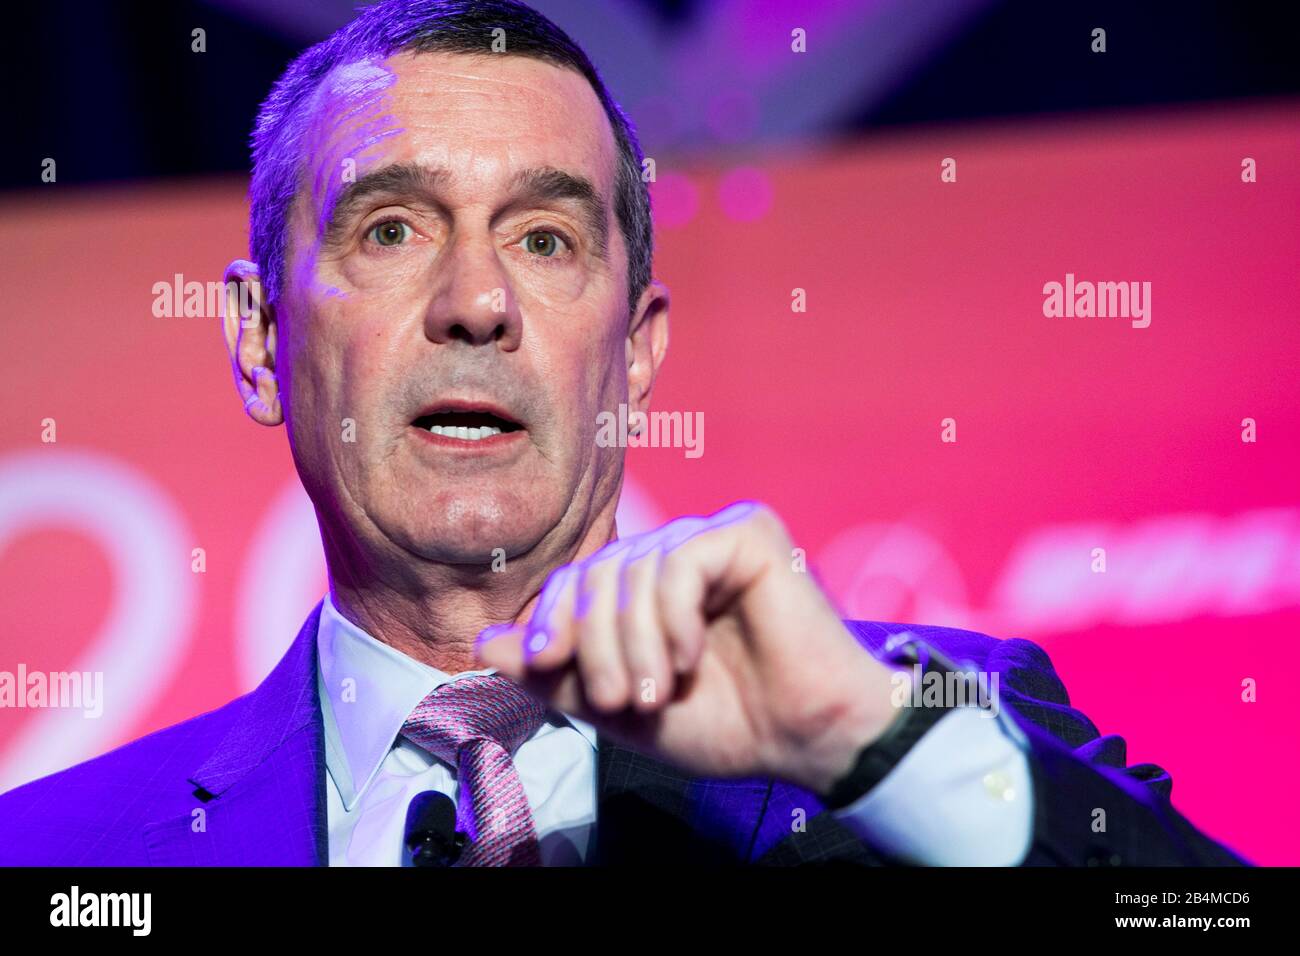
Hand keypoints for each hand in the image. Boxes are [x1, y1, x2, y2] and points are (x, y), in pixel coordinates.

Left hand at [475, 501, 901, 795]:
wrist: (805, 740)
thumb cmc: (726, 723)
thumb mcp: (619, 707)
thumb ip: (556, 674)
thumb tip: (486, 644)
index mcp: (648, 588)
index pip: (578, 580)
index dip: (553, 619)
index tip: (545, 665)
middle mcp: (677, 554)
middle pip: (597, 572)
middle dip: (595, 644)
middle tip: (620, 701)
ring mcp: (713, 539)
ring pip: (633, 569)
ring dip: (635, 643)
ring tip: (658, 693)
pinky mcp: (749, 533)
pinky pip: (679, 562)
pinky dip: (674, 618)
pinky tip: (693, 657)